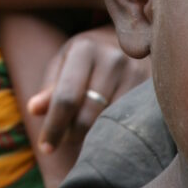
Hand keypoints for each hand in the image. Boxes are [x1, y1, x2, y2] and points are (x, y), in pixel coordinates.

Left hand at [27, 24, 150, 155]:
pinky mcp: (153, 90)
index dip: (54, 126)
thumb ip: (50, 88)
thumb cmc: (89, 58)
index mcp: (85, 49)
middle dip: (73, 135)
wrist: (131, 39)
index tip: (46, 148)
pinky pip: (131, 123)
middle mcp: (114, 59)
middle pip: (89, 115)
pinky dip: (116, 133)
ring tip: (87, 137)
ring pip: (111, 122)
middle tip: (67, 141)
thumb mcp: (65, 65)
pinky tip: (109, 135)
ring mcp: (138, 74)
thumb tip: (34, 110)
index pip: (66, 97)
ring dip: (95, 138)